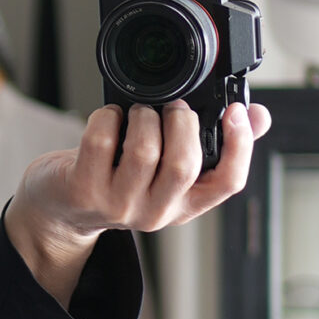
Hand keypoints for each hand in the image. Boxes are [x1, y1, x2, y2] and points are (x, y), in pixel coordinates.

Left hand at [5, 98, 272, 305]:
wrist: (61, 208)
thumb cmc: (119, 179)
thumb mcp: (169, 169)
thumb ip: (215, 144)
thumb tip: (257, 116)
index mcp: (187, 204)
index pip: (229, 182)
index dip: (238, 145)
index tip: (235, 112)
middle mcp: (156, 212)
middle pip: (184, 163)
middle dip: (180, 120)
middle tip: (171, 107)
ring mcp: (118, 205)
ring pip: (144, 150)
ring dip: (143, 115)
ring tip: (137, 112)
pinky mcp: (84, 189)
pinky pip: (102, 140)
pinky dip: (107, 116)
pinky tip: (108, 117)